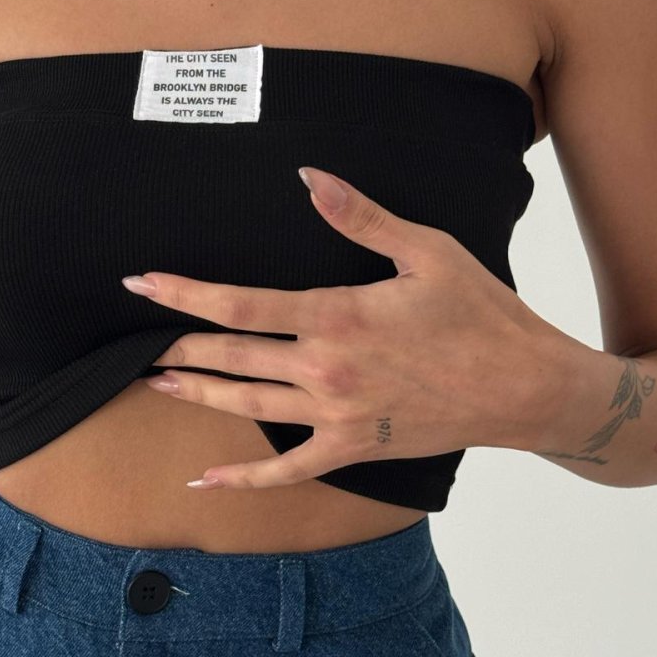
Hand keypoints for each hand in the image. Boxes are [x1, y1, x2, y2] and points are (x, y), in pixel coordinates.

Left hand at [122, 164, 544, 489]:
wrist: (525, 387)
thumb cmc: (482, 313)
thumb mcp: (427, 250)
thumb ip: (361, 216)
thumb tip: (309, 177)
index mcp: (338, 315)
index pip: (241, 304)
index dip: (184, 294)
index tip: (141, 283)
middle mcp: (326, 369)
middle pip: (231, 356)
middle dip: (176, 345)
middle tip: (131, 341)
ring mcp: (336, 416)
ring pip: (246, 405)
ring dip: (196, 393)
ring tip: (154, 382)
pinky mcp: (353, 448)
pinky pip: (287, 471)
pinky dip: (243, 479)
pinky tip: (205, 478)